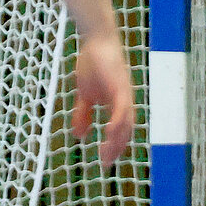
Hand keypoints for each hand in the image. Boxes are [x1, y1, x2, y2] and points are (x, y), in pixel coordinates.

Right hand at [73, 32, 134, 168]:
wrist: (97, 41)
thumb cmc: (93, 64)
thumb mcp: (85, 94)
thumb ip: (83, 114)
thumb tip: (79, 134)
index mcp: (117, 105)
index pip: (119, 131)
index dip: (113, 146)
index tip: (104, 161)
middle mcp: (125, 103)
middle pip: (125, 131)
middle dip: (116, 148)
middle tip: (105, 163)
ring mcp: (124, 96)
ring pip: (126, 123)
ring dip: (118, 140)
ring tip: (107, 153)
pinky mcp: (121, 88)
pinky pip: (123, 109)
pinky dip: (118, 122)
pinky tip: (109, 132)